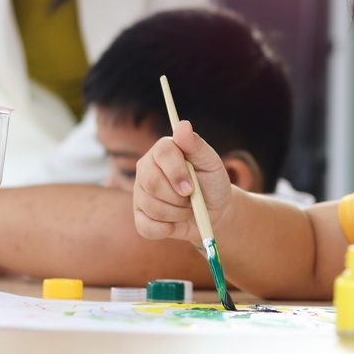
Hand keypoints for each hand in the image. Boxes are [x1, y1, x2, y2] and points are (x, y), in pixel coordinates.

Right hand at [133, 120, 232, 242]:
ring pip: (152, 207)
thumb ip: (196, 145)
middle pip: (152, 184)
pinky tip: (176, 221)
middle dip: (179, 198)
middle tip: (192, 199)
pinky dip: (168, 229)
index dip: (177, 173)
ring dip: (178, 214)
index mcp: (163, 150)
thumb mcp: (211, 164)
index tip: (191, 189)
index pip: (162, 154)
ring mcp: (140, 193)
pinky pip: (148, 227)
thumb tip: (182, 125)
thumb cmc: (212, 184)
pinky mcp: (140, 217)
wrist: (214, 212)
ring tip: (187, 208)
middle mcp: (146, 169)